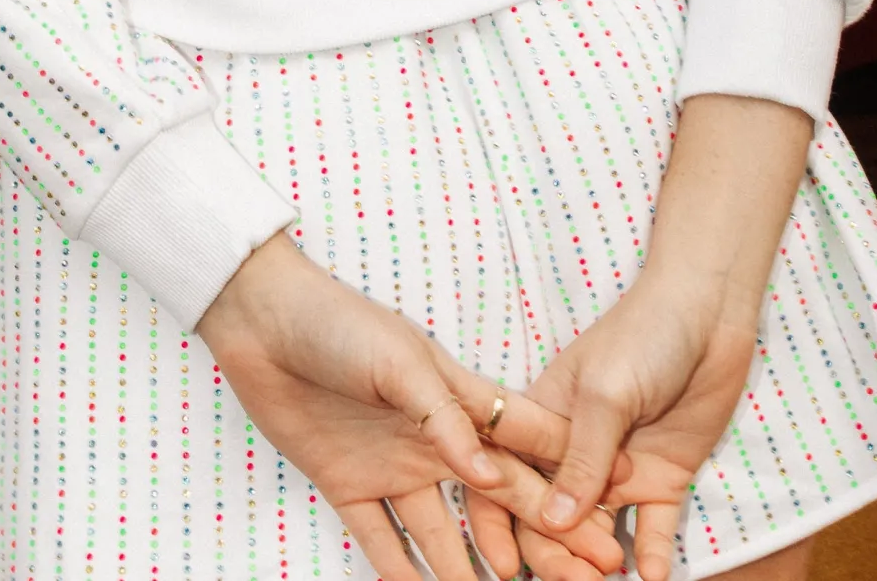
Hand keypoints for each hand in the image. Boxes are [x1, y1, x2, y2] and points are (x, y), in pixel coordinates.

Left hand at [196, 232, 624, 580]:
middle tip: (588, 576)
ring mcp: (392, 466)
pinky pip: (382, 543)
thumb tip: (490, 477)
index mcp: (454, 399)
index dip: (566, 477)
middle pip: (498, 500)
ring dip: (475, 571)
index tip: (615, 509)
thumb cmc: (338, 323)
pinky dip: (405, 576)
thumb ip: (445, 418)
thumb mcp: (398, 362)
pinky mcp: (347, 485)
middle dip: (543, 537)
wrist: (261, 321)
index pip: (523, 445)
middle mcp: (432, 440)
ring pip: (446, 533)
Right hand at [514, 263, 759, 579]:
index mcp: (541, 421)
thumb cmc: (644, 334)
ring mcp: (619, 469)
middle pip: (549, 517)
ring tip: (610, 577)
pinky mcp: (663, 479)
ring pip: (596, 533)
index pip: (504, 478)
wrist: (711, 314)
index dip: (496, 522)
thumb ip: (582, 458)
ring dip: (597, 562)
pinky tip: (655, 576)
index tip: (506, 566)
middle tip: (577, 578)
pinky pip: (653, 530)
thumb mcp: (604, 393)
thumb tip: (553, 522)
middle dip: (554, 553)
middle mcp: (574, 453)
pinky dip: (652, 558)